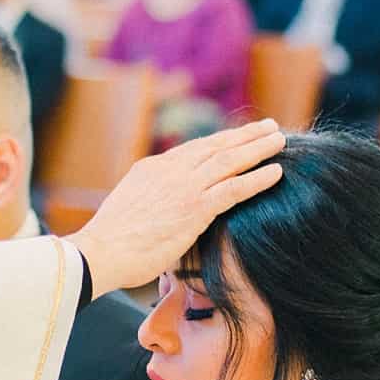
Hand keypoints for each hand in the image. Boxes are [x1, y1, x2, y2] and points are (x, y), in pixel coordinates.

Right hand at [75, 121, 282, 298]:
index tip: (240, 137)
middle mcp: (171, 171)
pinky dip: (257, 179)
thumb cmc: (110, 242)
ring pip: (229, 161)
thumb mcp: (131, 208)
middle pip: (216, 146)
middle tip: (269, 127)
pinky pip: (234, 189)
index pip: (195, 149)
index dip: (222, 142)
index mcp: (153, 168)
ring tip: (280, 141)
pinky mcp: (194, 209)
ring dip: (258, 149)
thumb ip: (151, 201)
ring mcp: (184, 188)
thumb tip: (161, 210)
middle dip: (245, 135)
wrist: (99, 252)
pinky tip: (277, 173)